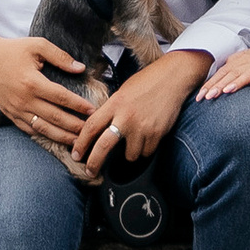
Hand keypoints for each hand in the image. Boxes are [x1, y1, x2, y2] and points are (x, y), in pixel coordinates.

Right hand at [0, 28, 90, 149]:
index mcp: (32, 82)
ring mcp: (16, 111)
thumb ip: (60, 56)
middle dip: (75, 126)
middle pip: (55, 117)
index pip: (61, 97)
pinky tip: (57, 139)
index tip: (93, 110)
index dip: (79, 105)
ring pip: (43, 129)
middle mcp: (24, 100)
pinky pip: (30, 130)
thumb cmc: (13, 50)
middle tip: (91, 130)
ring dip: (62, 137)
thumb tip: (80, 68)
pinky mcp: (11, 116)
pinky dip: (45, 136)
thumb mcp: (37, 45)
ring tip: (78, 141)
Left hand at [76, 47, 207, 173]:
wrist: (173, 77)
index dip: (80, 143)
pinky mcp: (157, 134)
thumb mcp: (124, 91)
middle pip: (103, 146)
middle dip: (94, 163)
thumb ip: (112, 109)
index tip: (76, 154)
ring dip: (131, 152)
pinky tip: (148, 136)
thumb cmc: (148, 81)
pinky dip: (146, 149)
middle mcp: (126, 117)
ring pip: (130, 155)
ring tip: (135, 139)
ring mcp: (142, 127)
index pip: (91, 126)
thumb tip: (101, 128)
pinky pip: (147, 152)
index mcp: (115, 103)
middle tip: (90, 171)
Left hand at [197, 46, 249, 100]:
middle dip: (219, 85)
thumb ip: (228, 73)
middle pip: (232, 73)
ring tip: (227, 91)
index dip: (210, 84)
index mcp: (239, 61)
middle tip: (209, 97)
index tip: (200, 97)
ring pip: (248, 74)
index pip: (221, 73)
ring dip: (237, 82)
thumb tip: (210, 86)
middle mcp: (249, 63)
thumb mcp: (242, 66)